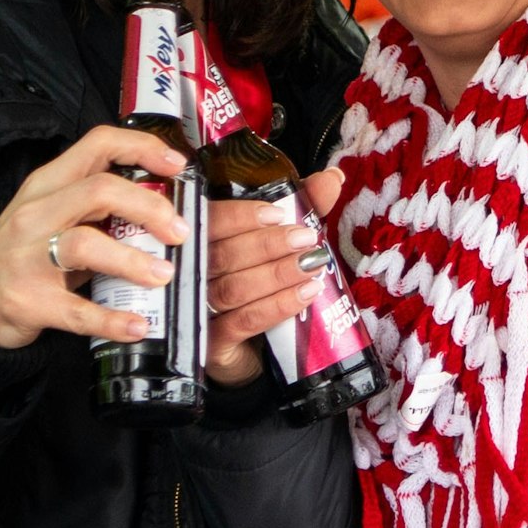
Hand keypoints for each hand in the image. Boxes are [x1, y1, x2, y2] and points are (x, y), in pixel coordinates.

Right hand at [0, 126, 191, 349]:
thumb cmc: (24, 250)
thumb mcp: (53, 212)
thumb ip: (97, 203)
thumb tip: (165, 204)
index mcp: (48, 185)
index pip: (97, 145)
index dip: (141, 148)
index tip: (176, 164)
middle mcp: (36, 214)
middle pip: (99, 191)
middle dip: (148, 207)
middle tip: (179, 232)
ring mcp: (28, 258)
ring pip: (85, 244)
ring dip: (132, 261)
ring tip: (164, 275)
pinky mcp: (28, 301)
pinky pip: (76, 310)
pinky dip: (111, 320)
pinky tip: (137, 325)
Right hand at [203, 169, 346, 387]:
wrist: (252, 349)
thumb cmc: (262, 285)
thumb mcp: (282, 242)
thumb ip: (302, 207)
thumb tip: (333, 178)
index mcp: (203, 241)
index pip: (209, 221)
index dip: (240, 216)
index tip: (277, 214)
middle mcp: (194, 273)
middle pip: (222, 255)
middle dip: (268, 245)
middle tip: (306, 238)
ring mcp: (199, 310)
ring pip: (233, 288)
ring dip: (277, 274)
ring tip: (312, 265)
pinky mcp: (212, 344)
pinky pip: (242, 322)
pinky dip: (276, 306)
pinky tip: (305, 295)